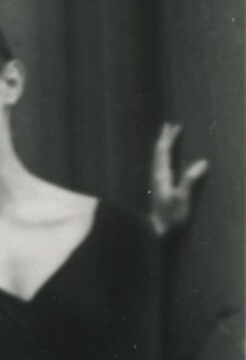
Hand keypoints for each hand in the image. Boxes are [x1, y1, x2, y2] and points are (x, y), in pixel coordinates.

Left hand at [148, 123, 209, 238]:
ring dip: (163, 147)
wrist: (158, 234)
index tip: (174, 126)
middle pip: (158, 153)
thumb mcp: (182, 198)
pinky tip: (165, 160)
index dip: (168, 139)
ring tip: (167, 138)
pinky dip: (163, 158)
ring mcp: (157, 183)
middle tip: (168, 125)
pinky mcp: (160, 189)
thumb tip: (203, 162)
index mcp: (161, 176)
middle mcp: (157, 177)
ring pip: (158, 159)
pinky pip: (160, 167)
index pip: (163, 153)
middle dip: (164, 139)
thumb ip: (190, 180)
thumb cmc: (170, 218)